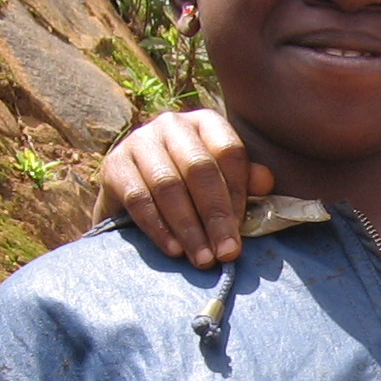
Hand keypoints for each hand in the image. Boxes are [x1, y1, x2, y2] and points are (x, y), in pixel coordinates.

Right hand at [96, 109, 272, 267]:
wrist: (132, 193)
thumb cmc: (190, 189)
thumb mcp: (221, 181)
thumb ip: (245, 180)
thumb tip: (266, 181)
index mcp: (205, 122)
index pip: (228, 152)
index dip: (238, 193)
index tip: (242, 230)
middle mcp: (171, 124)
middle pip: (199, 169)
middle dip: (215, 215)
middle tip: (227, 252)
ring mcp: (139, 141)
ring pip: (168, 185)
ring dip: (189, 227)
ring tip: (203, 258)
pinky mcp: (114, 165)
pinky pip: (138, 198)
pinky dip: (158, 228)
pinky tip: (174, 250)